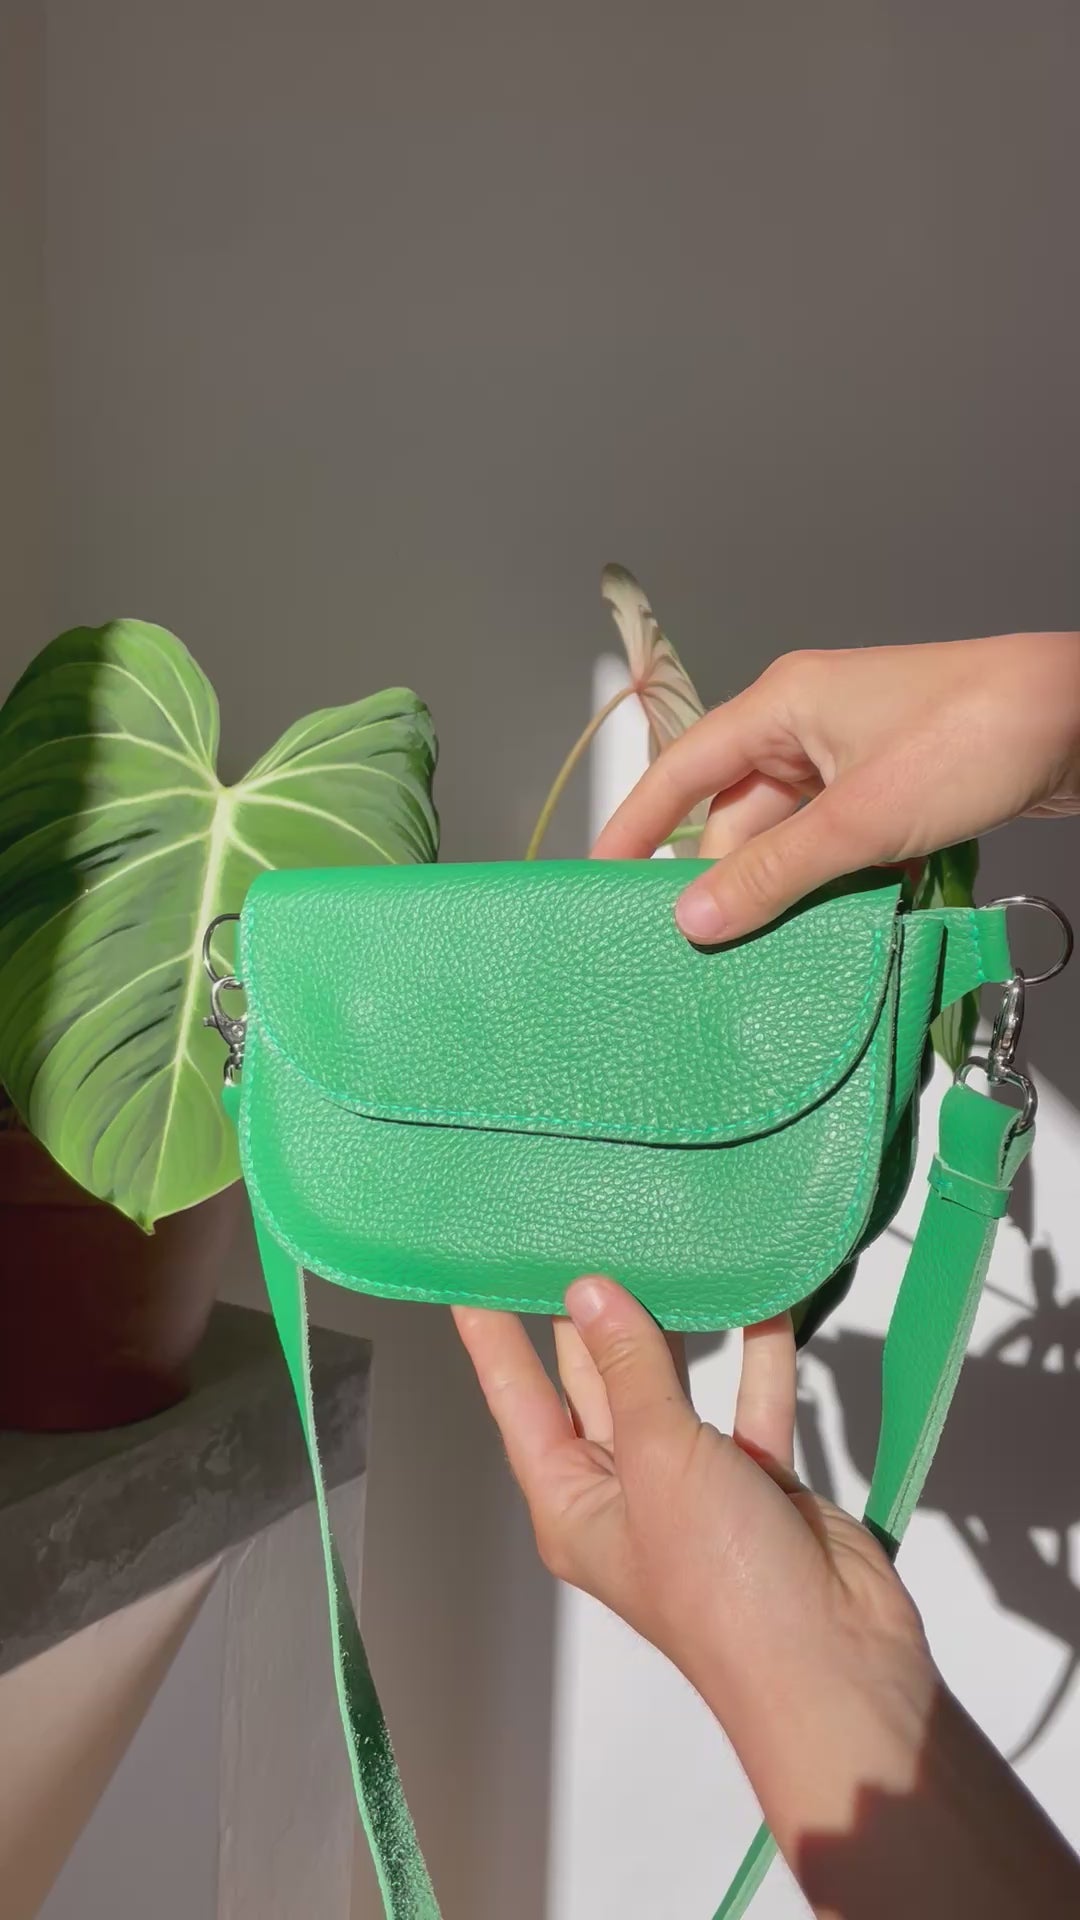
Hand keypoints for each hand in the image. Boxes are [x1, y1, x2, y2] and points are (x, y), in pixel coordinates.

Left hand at [454, 1279, 1079, 1917]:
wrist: (835, 1663)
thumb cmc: (721, 1578)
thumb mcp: (659, 1461)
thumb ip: (630, 1369)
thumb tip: (588, 1291)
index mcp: (571, 1500)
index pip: (517, 1397)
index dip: (493, 1334)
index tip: (471, 1268)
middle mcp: (623, 1489)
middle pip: (594, 1381)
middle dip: (588, 1311)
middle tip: (575, 1224)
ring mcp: (692, 1484)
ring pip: (672, 1384)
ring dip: (675, 1323)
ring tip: (660, 1239)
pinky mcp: (757, 1479)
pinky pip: (749, 1400)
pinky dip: (759, 1353)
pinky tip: (765, 1292)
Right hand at [592, 632, 1079, 944]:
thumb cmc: (978, 734)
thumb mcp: (863, 817)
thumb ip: (776, 873)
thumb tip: (696, 917)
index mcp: (783, 705)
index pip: (681, 770)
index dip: (634, 825)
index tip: (599, 879)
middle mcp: (808, 726)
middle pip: (736, 815)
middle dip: (723, 878)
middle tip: (698, 948)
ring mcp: (853, 759)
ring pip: (788, 836)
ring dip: (782, 888)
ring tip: (761, 950)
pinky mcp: (891, 788)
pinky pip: (833, 844)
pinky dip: (826, 884)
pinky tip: (824, 928)